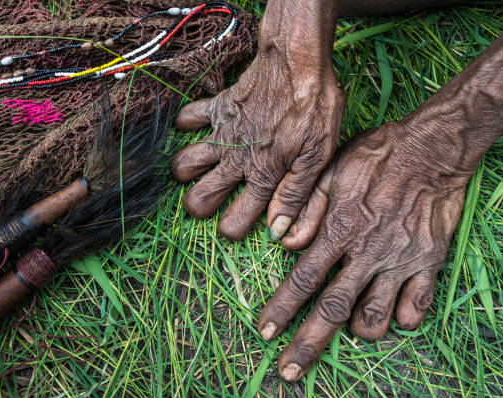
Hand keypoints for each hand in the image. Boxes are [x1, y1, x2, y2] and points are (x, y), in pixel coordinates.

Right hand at [172, 1, 344, 240]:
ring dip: (188, 172)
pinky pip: (188, 118)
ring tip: (202, 169)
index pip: (234, 220)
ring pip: (185, 163)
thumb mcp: (317, 157)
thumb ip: (295, 195)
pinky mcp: (218, 108)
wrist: (297, 62)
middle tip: (210, 201)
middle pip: (198, 198)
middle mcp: (236, 160)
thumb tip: (277, 230)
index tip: (237, 225)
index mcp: (262, 176)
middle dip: (199, 207)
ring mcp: (222, 133)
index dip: (233, 229)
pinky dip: (187, 124)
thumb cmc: (315, 109)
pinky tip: (198, 128)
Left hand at [257, 120, 471, 380]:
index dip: (281, 308)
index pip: (303, 279)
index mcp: (339, 229)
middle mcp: (368, 253)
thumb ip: (307, 207)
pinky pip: (417, 306)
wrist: (433, 149)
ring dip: (360, 331)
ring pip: (376, 317)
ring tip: (351, 330)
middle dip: (307, 344)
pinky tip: (394, 315)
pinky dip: (403, 319)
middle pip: (333, 309)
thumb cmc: (378, 155)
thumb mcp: (333, 169)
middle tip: (289, 372)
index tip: (264, 332)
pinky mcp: (429, 262)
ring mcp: (400, 261)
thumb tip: (283, 242)